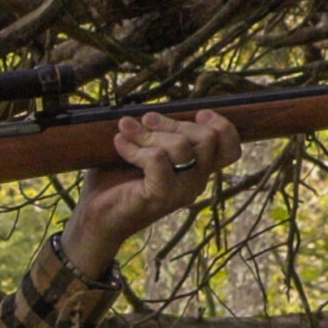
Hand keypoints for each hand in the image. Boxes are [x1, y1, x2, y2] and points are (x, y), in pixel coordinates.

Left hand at [59, 110, 242, 279]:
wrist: (97, 217)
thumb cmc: (118, 182)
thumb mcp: (146, 151)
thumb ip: (161, 134)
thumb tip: (154, 111)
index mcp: (197, 171)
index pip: (231, 150)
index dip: (222, 126)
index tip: (198, 113)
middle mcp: (196, 183)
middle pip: (209, 139)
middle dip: (174, 122)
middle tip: (145, 120)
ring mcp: (181, 192)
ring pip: (182, 146)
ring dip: (148, 133)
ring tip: (125, 130)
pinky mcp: (161, 196)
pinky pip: (157, 158)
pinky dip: (135, 147)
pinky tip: (119, 145)